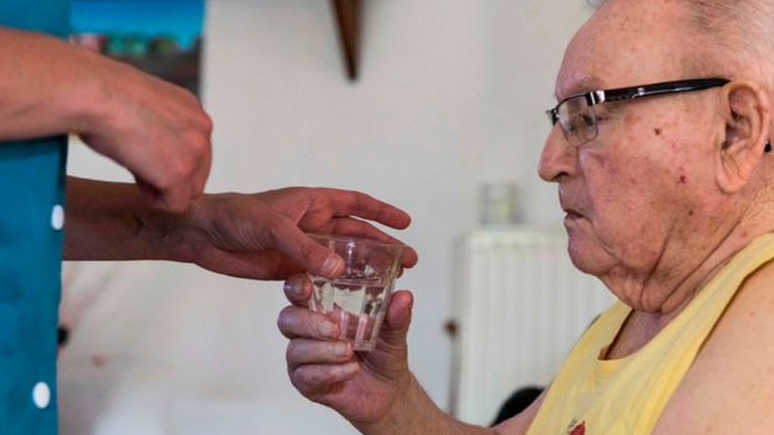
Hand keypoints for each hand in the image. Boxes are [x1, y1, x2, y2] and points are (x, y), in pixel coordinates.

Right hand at [77, 49, 211, 211]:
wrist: (93, 94)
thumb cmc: (102, 95)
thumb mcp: (142, 105)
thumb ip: (159, 126)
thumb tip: (151, 149)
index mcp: (191, 109)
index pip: (193, 148)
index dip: (167, 158)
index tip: (143, 154)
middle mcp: (201, 128)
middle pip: (197, 172)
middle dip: (169, 176)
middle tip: (138, 167)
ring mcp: (194, 152)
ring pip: (190, 190)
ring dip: (164, 188)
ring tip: (136, 171)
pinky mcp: (180, 174)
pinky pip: (176, 205)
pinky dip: (156, 201)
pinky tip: (137, 182)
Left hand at [176, 187, 417, 279]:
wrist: (202, 234)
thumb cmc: (235, 217)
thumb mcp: (273, 228)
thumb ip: (305, 248)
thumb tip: (337, 268)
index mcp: (313, 203)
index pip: (356, 203)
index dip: (382, 211)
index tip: (406, 223)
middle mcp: (313, 224)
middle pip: (357, 234)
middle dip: (383, 246)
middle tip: (409, 262)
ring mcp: (303, 248)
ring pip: (343, 258)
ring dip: (364, 269)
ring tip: (389, 283)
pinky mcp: (290, 269)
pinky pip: (321, 278)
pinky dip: (337, 287)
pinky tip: (352, 299)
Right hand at [278, 274, 413, 426]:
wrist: (389, 392)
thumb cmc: (383, 353)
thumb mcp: (394, 331)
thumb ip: (396, 314)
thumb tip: (404, 296)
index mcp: (323, 308)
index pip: (299, 291)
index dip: (297, 286)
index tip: (308, 286)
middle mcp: (308, 330)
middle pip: (288, 318)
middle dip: (309, 323)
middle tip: (334, 329)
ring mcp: (304, 357)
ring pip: (296, 349)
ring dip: (323, 350)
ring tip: (349, 352)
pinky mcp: (306, 383)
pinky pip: (305, 376)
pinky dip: (329, 371)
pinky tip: (349, 370)